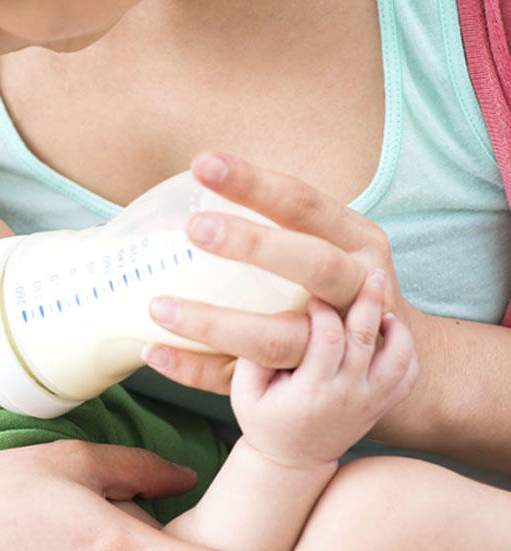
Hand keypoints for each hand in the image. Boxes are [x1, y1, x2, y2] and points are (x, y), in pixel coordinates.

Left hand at [144, 153, 433, 410]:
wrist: (397, 367)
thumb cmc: (340, 289)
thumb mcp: (335, 246)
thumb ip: (285, 228)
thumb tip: (188, 194)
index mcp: (358, 242)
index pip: (305, 204)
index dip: (256, 183)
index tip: (203, 164)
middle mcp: (359, 289)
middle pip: (313, 265)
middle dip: (255, 245)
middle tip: (194, 227)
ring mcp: (337, 345)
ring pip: (279, 338)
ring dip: (215, 325)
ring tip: (159, 307)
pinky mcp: (306, 386)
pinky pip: (248, 379)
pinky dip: (197, 369)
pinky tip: (154, 351)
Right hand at [231, 270, 418, 468]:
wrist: (292, 461)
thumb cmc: (264, 420)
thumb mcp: (243, 393)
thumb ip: (253, 356)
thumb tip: (272, 317)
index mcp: (312, 392)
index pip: (329, 339)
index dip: (324, 311)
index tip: (313, 296)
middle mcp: (347, 396)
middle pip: (367, 339)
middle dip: (369, 302)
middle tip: (370, 274)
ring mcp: (369, 402)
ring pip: (398, 358)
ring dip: (396, 328)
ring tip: (382, 308)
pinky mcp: (381, 405)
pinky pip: (408, 376)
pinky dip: (407, 351)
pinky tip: (389, 332)